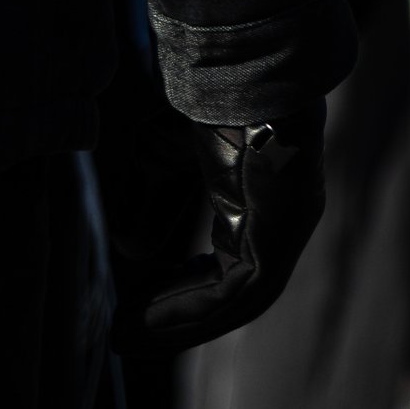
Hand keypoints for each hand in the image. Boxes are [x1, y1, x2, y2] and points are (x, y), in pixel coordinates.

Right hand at [129, 108, 327, 351]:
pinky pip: (232, 292)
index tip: (131, 309)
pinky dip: (187, 309)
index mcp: (265, 200)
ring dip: (176, 323)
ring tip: (125, 337)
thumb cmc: (204, 98)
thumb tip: (135, 254)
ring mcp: (286, 230)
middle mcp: (282, 222)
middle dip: (174, 318)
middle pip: (229, 294)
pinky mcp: (279, 235)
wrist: (236, 70)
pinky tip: (143, 316)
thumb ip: (152, 203)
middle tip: (123, 337)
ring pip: (231, 301)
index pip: (227, 266)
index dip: (179, 292)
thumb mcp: (163, 154)